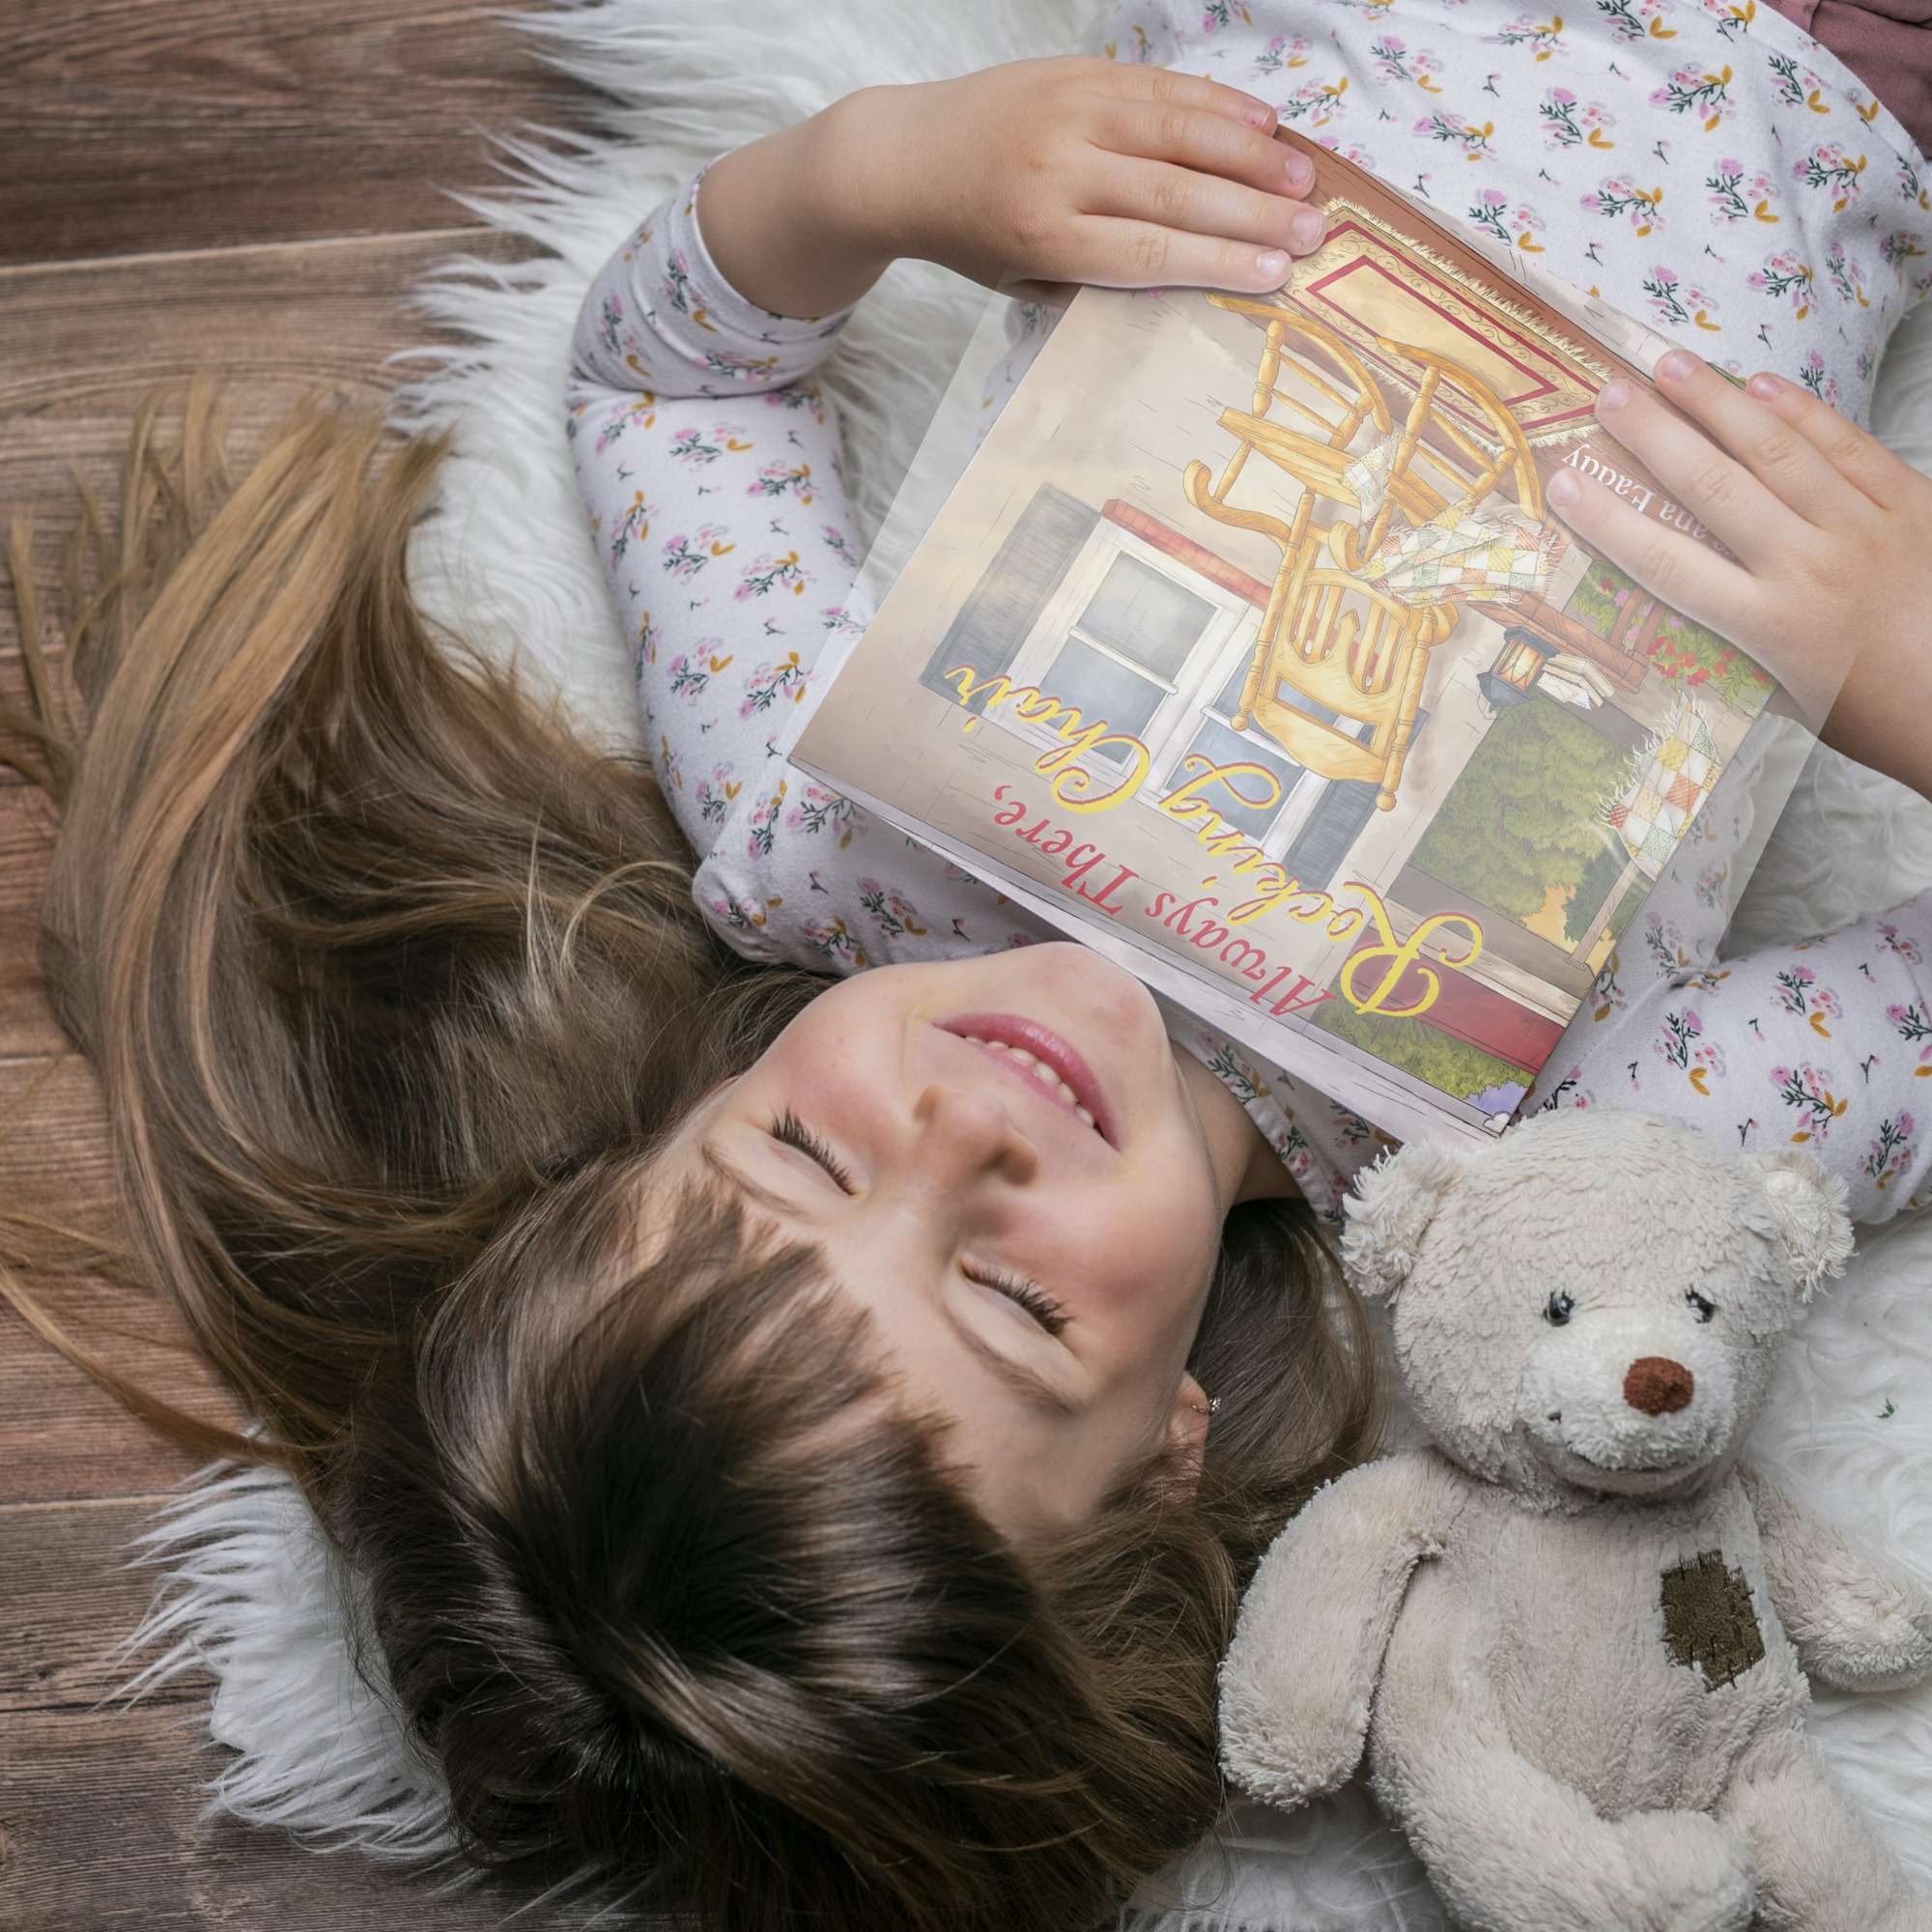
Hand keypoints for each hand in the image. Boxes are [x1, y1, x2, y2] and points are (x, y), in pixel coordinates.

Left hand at [699, 57, 1325, 318]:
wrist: (902, 158)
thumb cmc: (972, 237)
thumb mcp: (1024, 283)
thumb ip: (1096, 281)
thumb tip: (1192, 278)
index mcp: (1043, 236)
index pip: (1149, 254)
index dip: (1219, 264)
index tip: (1276, 276)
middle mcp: (1058, 169)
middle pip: (1175, 194)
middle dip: (1252, 215)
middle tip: (1313, 234)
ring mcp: (1068, 111)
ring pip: (1177, 130)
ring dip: (1249, 155)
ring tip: (1302, 180)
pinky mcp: (1074, 70)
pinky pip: (1158, 85)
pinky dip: (1213, 103)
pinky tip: (1260, 124)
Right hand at [1545, 349, 1931, 802]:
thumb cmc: (1881, 715)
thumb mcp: (1794, 702)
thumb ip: (1742, 656)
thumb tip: (1684, 620)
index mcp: (1773, 627)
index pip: (1670, 566)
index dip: (1612, 523)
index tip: (1566, 485)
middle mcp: (1811, 568)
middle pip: (1716, 488)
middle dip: (1657, 435)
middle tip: (1612, 393)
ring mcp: (1864, 529)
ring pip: (1778, 451)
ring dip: (1719, 402)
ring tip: (1672, 365)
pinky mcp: (1913, 505)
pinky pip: (1847, 447)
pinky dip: (1803, 412)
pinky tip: (1763, 385)